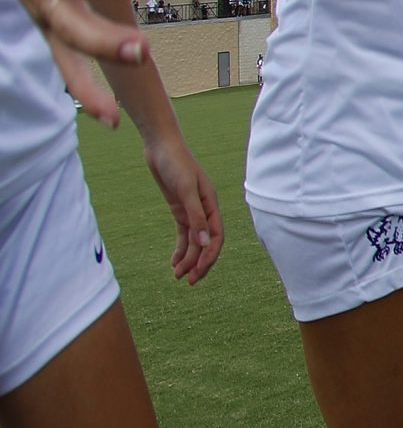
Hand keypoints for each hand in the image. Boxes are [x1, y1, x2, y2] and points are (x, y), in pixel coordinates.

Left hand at [142, 137, 221, 283]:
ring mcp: (192, 210)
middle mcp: (205, 210)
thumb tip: (203, 243)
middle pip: (206, 243)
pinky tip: (173, 261)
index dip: (208, 256)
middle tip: (189, 282)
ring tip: (177, 276)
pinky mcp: (179, 208)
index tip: (198, 272)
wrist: (161, 146)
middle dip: (199, 263)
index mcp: (211, 205)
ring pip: (193, 241)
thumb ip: (195, 216)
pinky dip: (180, 248)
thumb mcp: (185, 190)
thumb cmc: (177, 163)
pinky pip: (183, 233)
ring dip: (187, 259)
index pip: (215, 237)